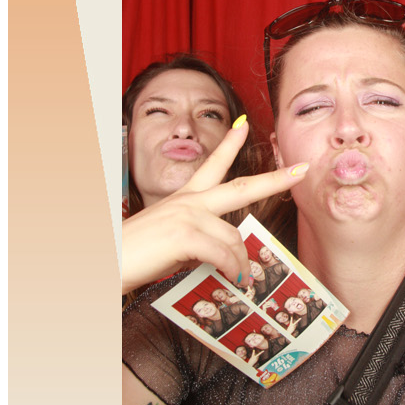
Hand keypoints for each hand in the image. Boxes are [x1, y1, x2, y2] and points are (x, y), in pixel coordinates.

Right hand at [121, 120, 308, 294]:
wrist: (104, 263)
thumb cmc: (132, 255)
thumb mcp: (169, 242)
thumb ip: (196, 240)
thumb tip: (220, 254)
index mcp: (184, 199)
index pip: (212, 164)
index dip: (230, 144)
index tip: (245, 124)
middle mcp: (188, 202)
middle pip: (240, 186)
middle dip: (275, 179)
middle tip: (300, 170)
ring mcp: (187, 216)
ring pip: (233, 236)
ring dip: (242, 261)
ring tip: (242, 280)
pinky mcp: (185, 236)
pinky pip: (223, 253)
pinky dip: (233, 269)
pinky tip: (234, 279)